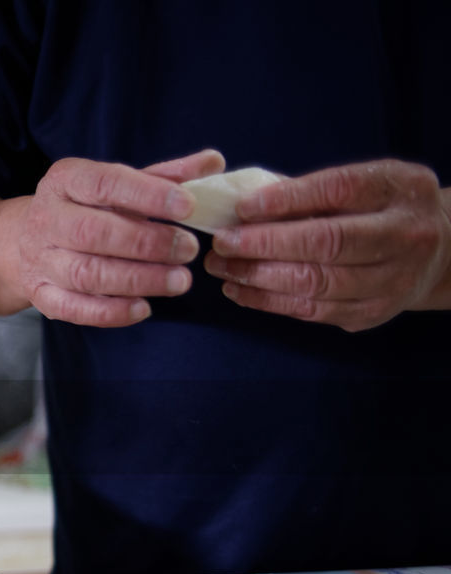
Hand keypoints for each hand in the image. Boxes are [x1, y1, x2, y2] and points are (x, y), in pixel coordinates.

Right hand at [3, 148, 223, 326]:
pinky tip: (144, 307)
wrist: (25, 239)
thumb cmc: (86, 208)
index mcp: (65, 180)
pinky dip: (111, 312)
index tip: (188, 207)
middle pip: (93, 233)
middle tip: (189, 250)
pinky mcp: (41, 294)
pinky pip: (74, 308)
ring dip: (138, 280)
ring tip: (179, 281)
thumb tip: (214, 163)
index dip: (147, 195)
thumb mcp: (120, 183)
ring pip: (87, 274)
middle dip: (147, 244)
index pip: (104, 184)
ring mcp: (40, 260)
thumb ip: (165, 176)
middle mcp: (46, 218)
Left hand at [205, 159, 450, 330]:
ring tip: (222, 267)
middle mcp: (404, 236)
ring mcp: (392, 280)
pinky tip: (239, 290)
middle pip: (327, 243)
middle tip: (222, 241)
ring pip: (316, 282)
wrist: (437, 253)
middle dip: (265, 244)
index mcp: (400, 190)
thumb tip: (247, 205)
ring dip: (259, 276)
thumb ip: (318, 192)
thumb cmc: (384, 209)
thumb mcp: (367, 183)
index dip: (287, 199)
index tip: (243, 208)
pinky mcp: (372, 313)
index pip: (339, 190)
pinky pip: (313, 311)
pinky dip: (269, 301)